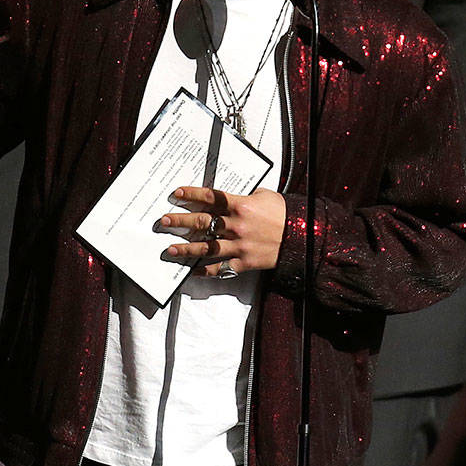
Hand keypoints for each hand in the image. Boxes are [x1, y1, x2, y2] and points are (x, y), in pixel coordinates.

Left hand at [158, 186, 285, 275]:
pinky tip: (192, 271)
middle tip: (163, 221)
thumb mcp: (265, 196)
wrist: (302, 237)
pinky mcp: (243, 262)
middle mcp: (236, 225)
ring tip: (169, 249)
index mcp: (241, 205)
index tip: (175, 194)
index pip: (210, 197)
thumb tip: (228, 197)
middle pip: (201, 222)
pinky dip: (205, 271)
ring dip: (185, 249)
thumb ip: (245, 196)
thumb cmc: (284, 214)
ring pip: (205, 248)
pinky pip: (220, 268)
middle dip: (179, 222)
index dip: (191, 195)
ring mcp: (238, 245)